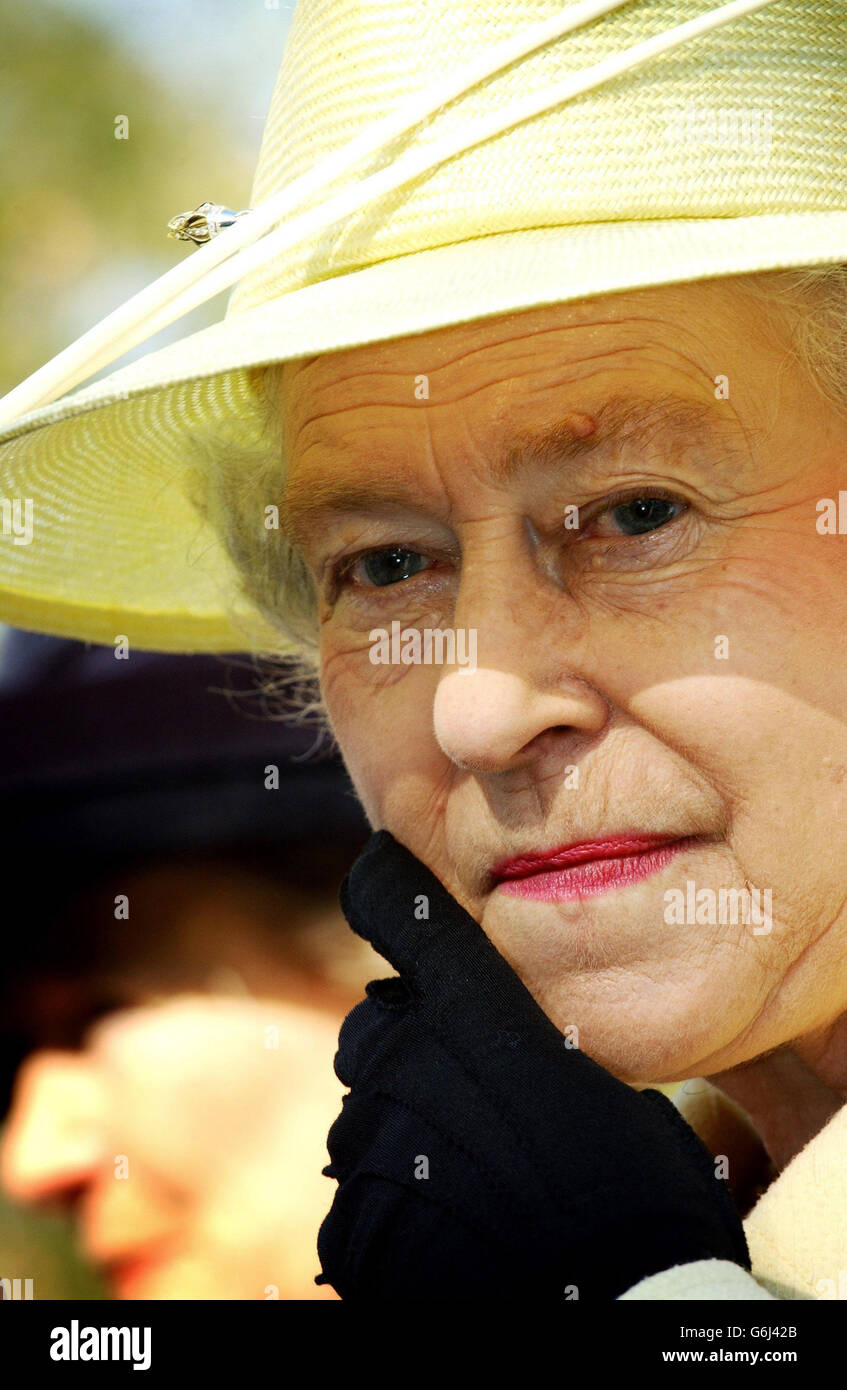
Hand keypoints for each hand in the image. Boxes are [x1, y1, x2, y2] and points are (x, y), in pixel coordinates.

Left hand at [317, 831, 749, 1300]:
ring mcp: (372, 1145)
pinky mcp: (356, 1224)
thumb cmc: (641, 1190)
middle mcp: (405, 1063)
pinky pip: (362, 1194)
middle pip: (376, 1029)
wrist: (620, 1299)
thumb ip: (541, 1042)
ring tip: (473, 1181)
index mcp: (475, 1013)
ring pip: (367, 1114)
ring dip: (405, 1133)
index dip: (385, 888)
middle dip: (410, 1049)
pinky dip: (396, 1207)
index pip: (400, 912)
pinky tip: (453, 1230)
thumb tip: (526, 1045)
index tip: (378, 873)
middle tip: (471, 1100)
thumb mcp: (608, 1082)